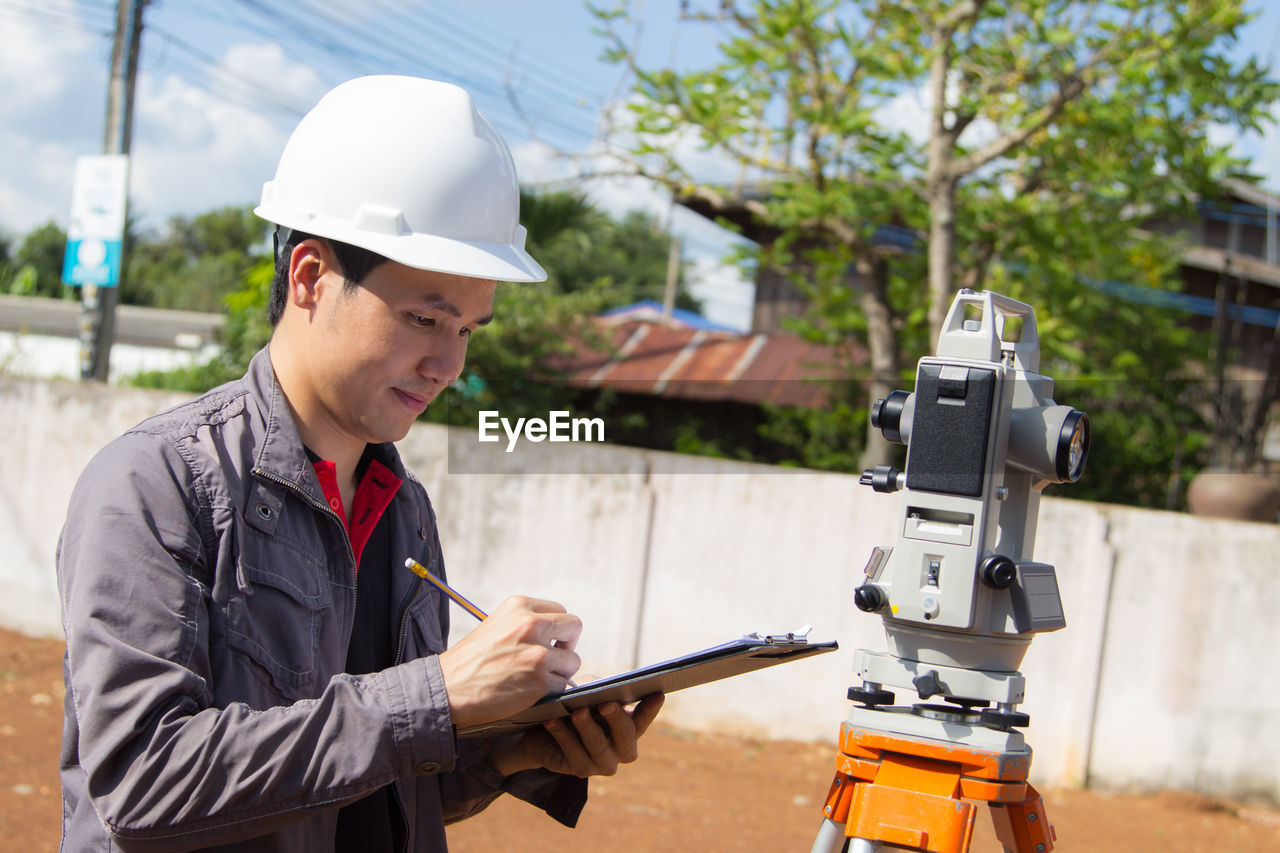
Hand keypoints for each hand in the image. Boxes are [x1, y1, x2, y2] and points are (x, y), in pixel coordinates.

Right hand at [437, 596, 581, 728]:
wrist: (447, 688)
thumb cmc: (470, 661)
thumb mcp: (497, 625)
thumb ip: (525, 623)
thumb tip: (555, 633)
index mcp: (519, 607)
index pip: (560, 611)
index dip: (558, 630)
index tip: (550, 642)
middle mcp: (531, 625)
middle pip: (574, 628)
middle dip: (567, 646)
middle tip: (552, 660)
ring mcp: (537, 654)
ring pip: (573, 660)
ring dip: (559, 672)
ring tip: (536, 679)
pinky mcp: (539, 681)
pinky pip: (563, 684)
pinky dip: (551, 691)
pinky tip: (530, 691)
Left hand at [489, 694, 664, 777]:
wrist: (543, 730)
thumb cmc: (573, 704)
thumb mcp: (588, 692)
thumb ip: (599, 689)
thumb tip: (603, 688)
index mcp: (630, 728)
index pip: (644, 719)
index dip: (651, 708)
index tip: (657, 693)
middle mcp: (621, 749)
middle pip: (626, 736)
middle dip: (616, 719)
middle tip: (606, 703)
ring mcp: (602, 763)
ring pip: (598, 746)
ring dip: (587, 727)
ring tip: (577, 711)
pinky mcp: (580, 770)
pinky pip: (572, 753)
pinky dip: (562, 734)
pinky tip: (552, 721)